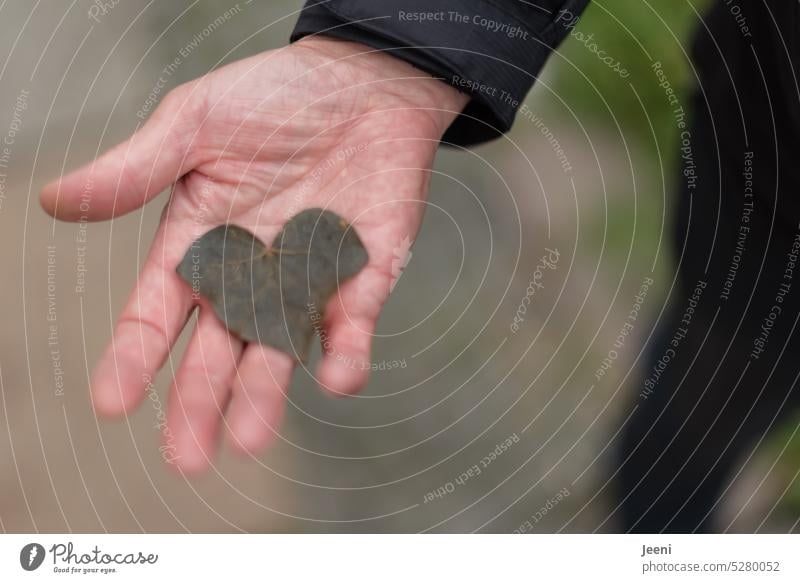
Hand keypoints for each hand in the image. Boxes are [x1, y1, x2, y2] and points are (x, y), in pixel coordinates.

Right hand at [40, 38, 467, 472]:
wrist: (364, 83)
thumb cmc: (275, 97)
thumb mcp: (196, 122)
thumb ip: (137, 169)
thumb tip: (54, 200)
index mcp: (199, 245)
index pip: (156, 313)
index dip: (134, 357)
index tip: (111, 402)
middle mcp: (248, 277)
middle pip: (217, 350)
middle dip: (200, 400)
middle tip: (186, 456)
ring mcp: (306, 283)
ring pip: (281, 351)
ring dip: (266, 394)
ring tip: (249, 437)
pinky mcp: (362, 279)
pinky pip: (352, 327)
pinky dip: (346, 353)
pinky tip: (335, 375)